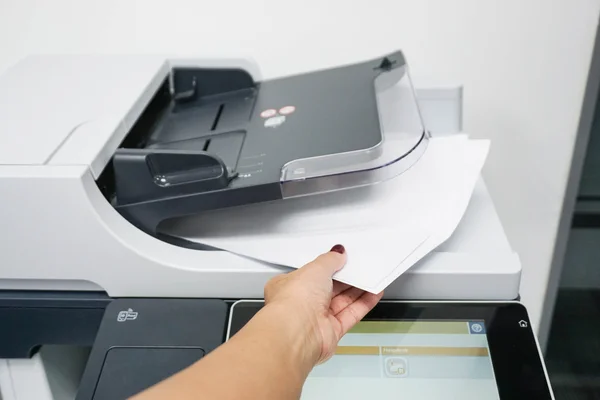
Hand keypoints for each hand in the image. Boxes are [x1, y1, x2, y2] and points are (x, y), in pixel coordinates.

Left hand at [263, 244, 383, 364]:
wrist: (297, 333)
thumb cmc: (294, 300)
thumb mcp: (315, 268)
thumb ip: (329, 260)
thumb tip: (338, 254)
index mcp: (289, 285)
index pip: (312, 273)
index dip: (328, 266)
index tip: (343, 259)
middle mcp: (302, 303)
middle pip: (329, 288)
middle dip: (346, 278)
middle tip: (362, 268)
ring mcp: (317, 319)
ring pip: (342, 301)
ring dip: (358, 290)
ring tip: (372, 278)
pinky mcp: (331, 332)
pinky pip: (350, 315)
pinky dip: (363, 304)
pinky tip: (374, 294)